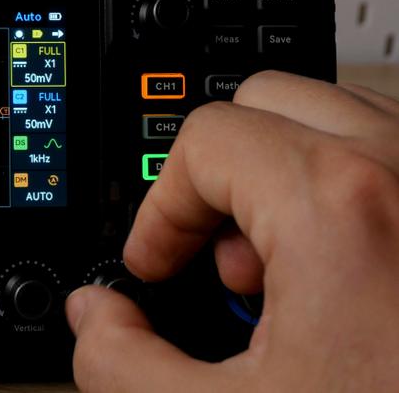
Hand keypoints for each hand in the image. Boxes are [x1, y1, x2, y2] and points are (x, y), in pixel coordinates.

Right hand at [66, 71, 398, 391]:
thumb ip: (125, 364)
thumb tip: (97, 319)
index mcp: (339, 205)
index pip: (204, 140)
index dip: (158, 210)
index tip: (157, 267)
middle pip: (266, 104)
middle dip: (220, 181)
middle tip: (221, 264)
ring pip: (334, 121)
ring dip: (283, 183)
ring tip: (287, 277)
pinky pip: (389, 160)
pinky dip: (347, 199)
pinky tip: (346, 288)